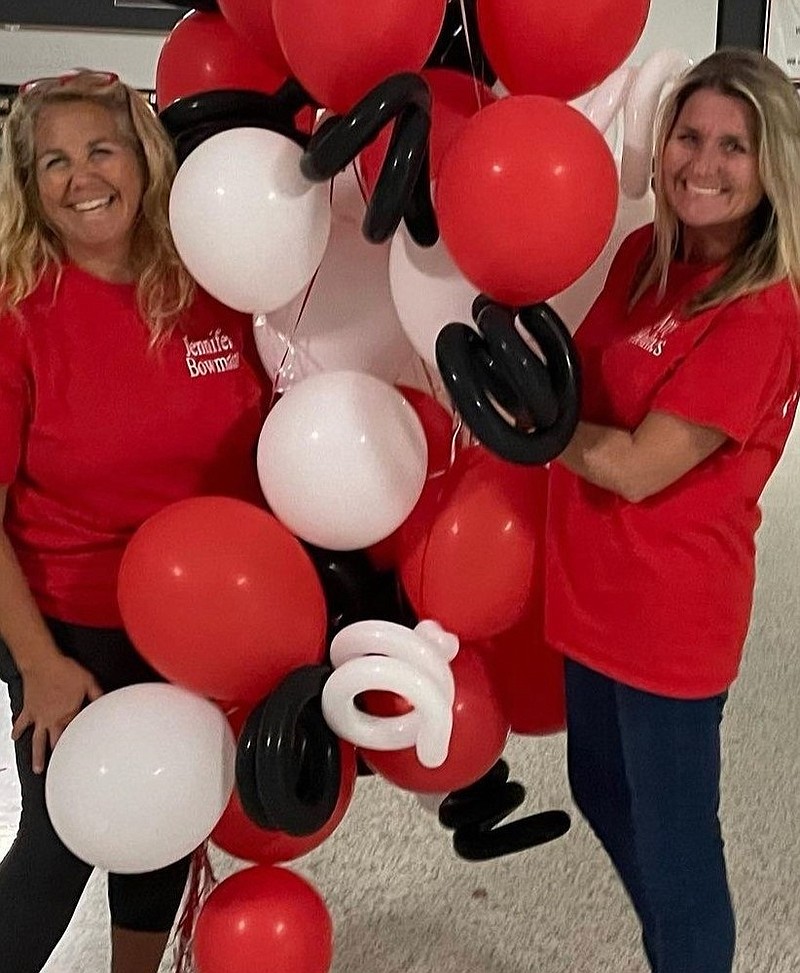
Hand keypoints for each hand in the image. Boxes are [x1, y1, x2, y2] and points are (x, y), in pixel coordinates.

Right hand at [12, 654, 102, 773]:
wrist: (43, 662)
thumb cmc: (65, 671)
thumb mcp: (88, 682)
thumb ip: (98, 695)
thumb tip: (106, 702)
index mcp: (69, 714)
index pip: (75, 733)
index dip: (79, 743)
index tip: (81, 755)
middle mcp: (53, 719)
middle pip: (55, 743)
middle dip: (58, 757)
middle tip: (58, 770)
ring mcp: (39, 716)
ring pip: (36, 741)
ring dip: (37, 756)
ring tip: (37, 769)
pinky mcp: (28, 710)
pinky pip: (21, 723)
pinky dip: (17, 731)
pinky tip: (14, 738)